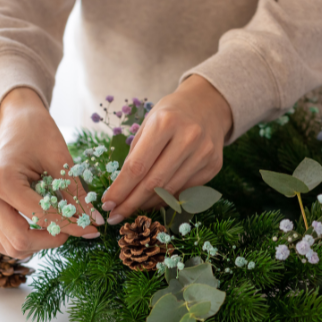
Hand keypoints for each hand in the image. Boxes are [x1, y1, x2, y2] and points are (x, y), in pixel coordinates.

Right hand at [0, 87, 100, 258]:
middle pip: (20, 239)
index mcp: (2, 181)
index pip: (41, 216)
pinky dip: (27, 241)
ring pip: (10, 246)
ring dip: (38, 244)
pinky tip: (46, 229)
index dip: (71, 225)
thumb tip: (95, 221)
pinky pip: (5, 239)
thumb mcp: (60, 159)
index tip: (93, 229)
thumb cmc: (38, 133)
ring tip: (61, 229)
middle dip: (52, 240)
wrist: (17, 121)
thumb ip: (75, 193)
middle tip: (75, 229)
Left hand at [100, 75, 232, 222]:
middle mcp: (188, 138)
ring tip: (132, 208)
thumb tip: (122, 190)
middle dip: (131, 203)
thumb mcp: (148, 123)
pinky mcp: (213, 166)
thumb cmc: (170, 114)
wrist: (208, 105)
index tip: (107, 203)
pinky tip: (153, 200)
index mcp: (165, 123)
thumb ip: (135, 154)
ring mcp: (204, 154)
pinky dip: (167, 198)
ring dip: (147, 203)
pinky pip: (185, 191)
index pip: (138, 166)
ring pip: (170, 190)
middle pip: (154, 182)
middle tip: (115, 216)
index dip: (121, 188)